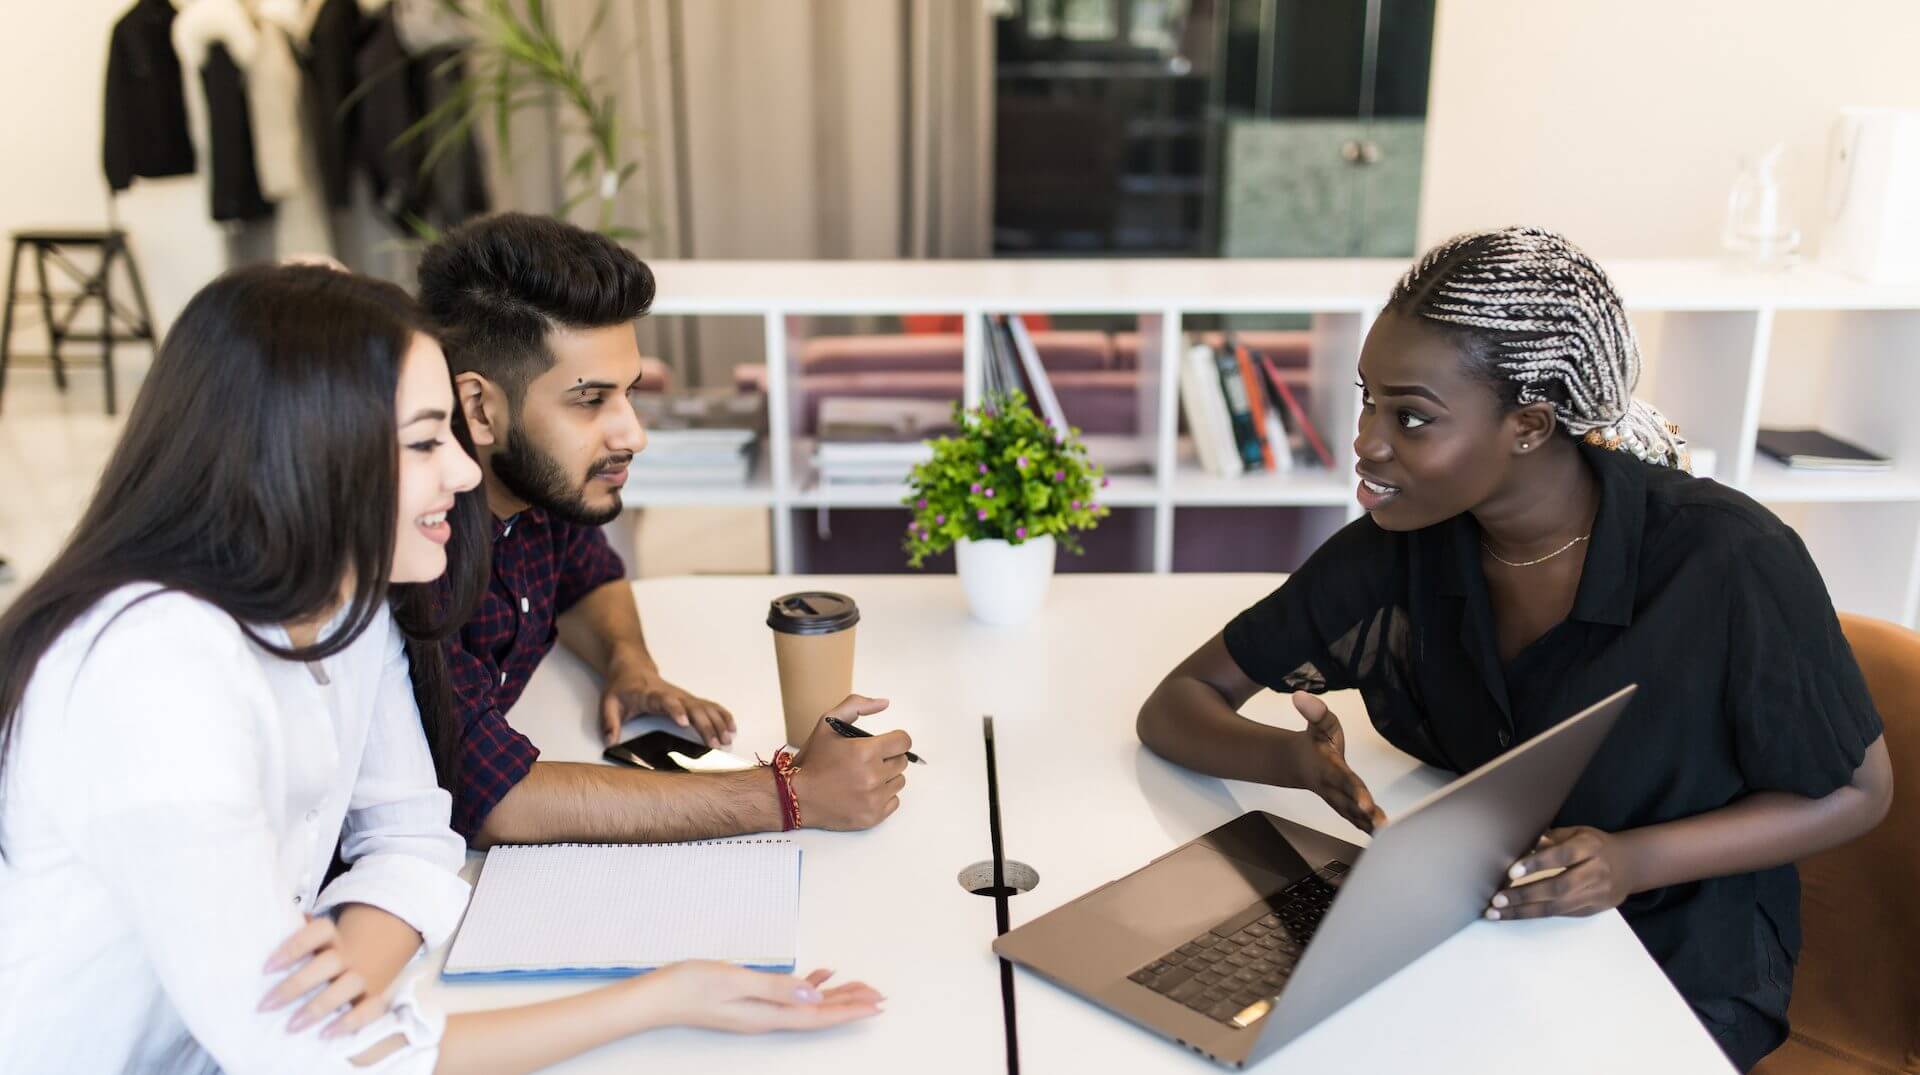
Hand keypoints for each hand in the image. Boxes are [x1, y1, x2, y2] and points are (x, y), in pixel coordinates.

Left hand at [260, 916, 386, 1039]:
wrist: (368, 964)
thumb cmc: (322, 960)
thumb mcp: (311, 947)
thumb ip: (291, 940)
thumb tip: (262, 935)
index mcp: (332, 939)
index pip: (320, 931)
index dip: (295, 946)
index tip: (266, 969)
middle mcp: (349, 956)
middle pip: (330, 962)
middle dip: (297, 984)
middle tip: (267, 1005)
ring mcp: (364, 977)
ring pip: (350, 984)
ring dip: (319, 1006)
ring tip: (291, 1026)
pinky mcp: (374, 999)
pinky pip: (371, 1009)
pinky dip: (350, 1021)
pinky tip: (325, 1034)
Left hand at [600, 667, 734, 748]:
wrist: (632, 668)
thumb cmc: (622, 687)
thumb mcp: (609, 703)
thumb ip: (609, 722)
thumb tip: (611, 741)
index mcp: (652, 695)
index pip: (666, 701)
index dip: (676, 710)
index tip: (685, 722)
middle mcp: (672, 694)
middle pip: (693, 707)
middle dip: (706, 725)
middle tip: (714, 743)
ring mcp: (683, 696)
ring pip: (705, 707)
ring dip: (718, 722)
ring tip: (727, 739)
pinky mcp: (689, 699)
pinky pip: (710, 705)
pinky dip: (722, 715)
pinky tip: (731, 727)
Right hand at [640, 962, 883, 1033]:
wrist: (654, 996)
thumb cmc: (689, 986)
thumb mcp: (734, 980)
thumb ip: (775, 987)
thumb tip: (813, 993)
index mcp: (767, 1015)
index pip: (818, 1016)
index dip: (850, 1011)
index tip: (876, 1005)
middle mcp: (767, 1017)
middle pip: (818, 1014)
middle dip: (851, 1004)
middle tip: (880, 995)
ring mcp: (757, 1010)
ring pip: (807, 1005)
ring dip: (835, 996)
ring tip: (861, 987)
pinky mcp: (748, 1001)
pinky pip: (789, 996)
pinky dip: (809, 985)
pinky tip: (820, 975)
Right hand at [791, 695, 909, 830]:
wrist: (796, 797)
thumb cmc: (812, 761)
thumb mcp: (827, 723)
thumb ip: (856, 706)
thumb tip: (884, 703)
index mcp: (865, 752)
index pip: (904, 742)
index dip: (895, 740)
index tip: (886, 744)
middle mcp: (873, 776)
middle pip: (901, 762)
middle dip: (888, 758)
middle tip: (867, 761)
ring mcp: (874, 799)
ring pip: (899, 782)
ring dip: (886, 778)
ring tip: (865, 777)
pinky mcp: (873, 817)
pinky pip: (894, 802)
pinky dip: (883, 797)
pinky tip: (865, 793)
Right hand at [1283, 691, 1386, 833]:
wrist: (1299, 763)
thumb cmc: (1315, 742)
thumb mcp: (1317, 722)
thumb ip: (1314, 711)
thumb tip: (1301, 695)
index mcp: (1329, 768)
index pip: (1344, 780)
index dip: (1355, 792)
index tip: (1366, 804)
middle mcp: (1332, 787)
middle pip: (1350, 804)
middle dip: (1366, 815)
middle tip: (1383, 827)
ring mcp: (1337, 799)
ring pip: (1353, 816)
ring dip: (1369, 826)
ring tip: (1389, 835)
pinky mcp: (1343, 806)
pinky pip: (1355, 820)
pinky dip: (1367, 829)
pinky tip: (1383, 837)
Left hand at [1486, 826, 1636, 919]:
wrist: (1629, 865)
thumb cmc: (1595, 845)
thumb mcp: (1577, 832)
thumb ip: (1552, 838)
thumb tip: (1525, 843)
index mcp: (1590, 848)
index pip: (1562, 856)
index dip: (1537, 864)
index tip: (1511, 872)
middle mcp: (1595, 872)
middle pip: (1558, 887)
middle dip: (1524, 895)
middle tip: (1497, 899)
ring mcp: (1595, 894)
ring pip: (1557, 907)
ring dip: (1524, 911)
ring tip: (1497, 912)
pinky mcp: (1592, 910)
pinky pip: (1561, 914)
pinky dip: (1536, 914)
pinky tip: (1515, 914)